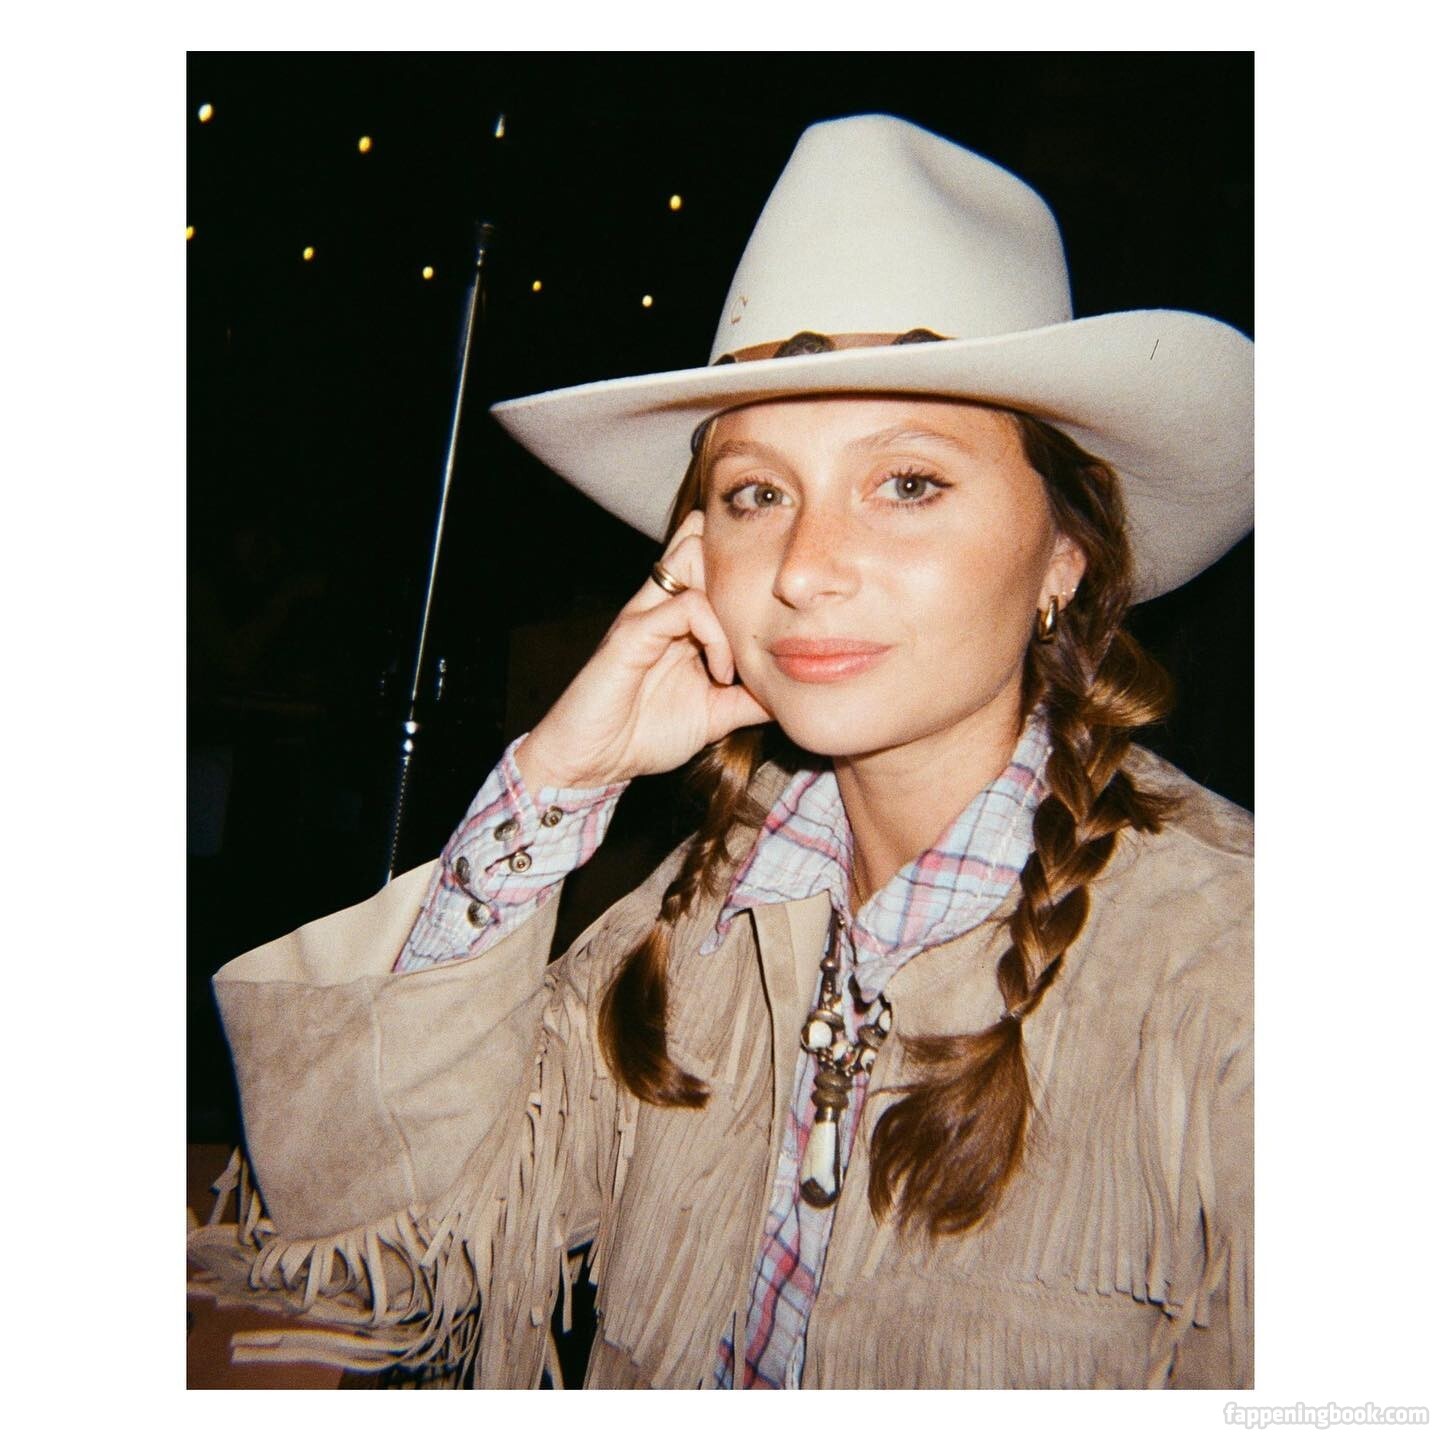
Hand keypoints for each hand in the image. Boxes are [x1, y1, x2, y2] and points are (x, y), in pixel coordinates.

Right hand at [515, 510, 772, 790]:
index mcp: (678, 618)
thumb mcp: (714, 715)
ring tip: (741, 652)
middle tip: (763, 622)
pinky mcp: (632, 633)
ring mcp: (644, 615)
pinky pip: (683, 608)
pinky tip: (721, 673)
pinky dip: (715, 636)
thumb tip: (792, 693)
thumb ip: (749, 699)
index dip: (748, 571)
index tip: (778, 622)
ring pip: (692, 557)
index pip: (711, 561)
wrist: (592, 763)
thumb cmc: (644, 735)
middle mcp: (660, 605)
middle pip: (700, 539)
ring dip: (729, 600)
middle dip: (740, 567)